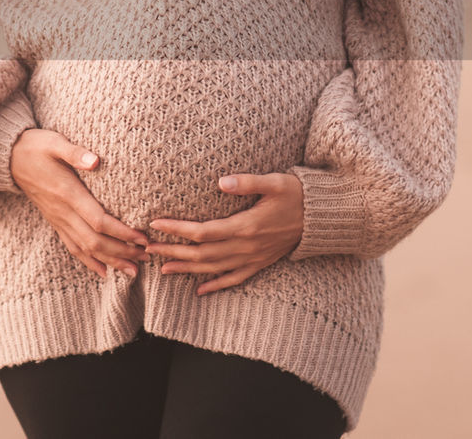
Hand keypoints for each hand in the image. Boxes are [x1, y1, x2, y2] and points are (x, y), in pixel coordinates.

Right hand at [10, 129, 150, 279]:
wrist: (10, 158)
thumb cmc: (36, 146)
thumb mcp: (54, 143)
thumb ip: (75, 152)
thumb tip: (95, 161)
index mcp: (67, 193)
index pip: (98, 220)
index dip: (121, 232)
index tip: (142, 238)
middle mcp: (63, 212)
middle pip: (95, 241)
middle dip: (122, 252)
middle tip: (146, 256)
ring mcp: (58, 219)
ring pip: (85, 249)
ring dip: (110, 261)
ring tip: (133, 271)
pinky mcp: (55, 222)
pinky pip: (72, 247)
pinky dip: (89, 261)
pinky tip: (104, 271)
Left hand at [147, 173, 303, 295]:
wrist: (323, 218)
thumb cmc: (298, 194)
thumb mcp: (275, 182)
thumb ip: (247, 182)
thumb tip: (221, 181)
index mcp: (246, 226)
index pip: (203, 231)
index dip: (177, 230)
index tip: (156, 224)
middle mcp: (246, 246)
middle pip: (202, 253)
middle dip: (173, 251)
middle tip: (148, 249)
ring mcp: (253, 258)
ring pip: (214, 269)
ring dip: (187, 269)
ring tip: (164, 269)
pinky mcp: (260, 263)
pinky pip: (235, 279)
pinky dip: (216, 286)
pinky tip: (199, 290)